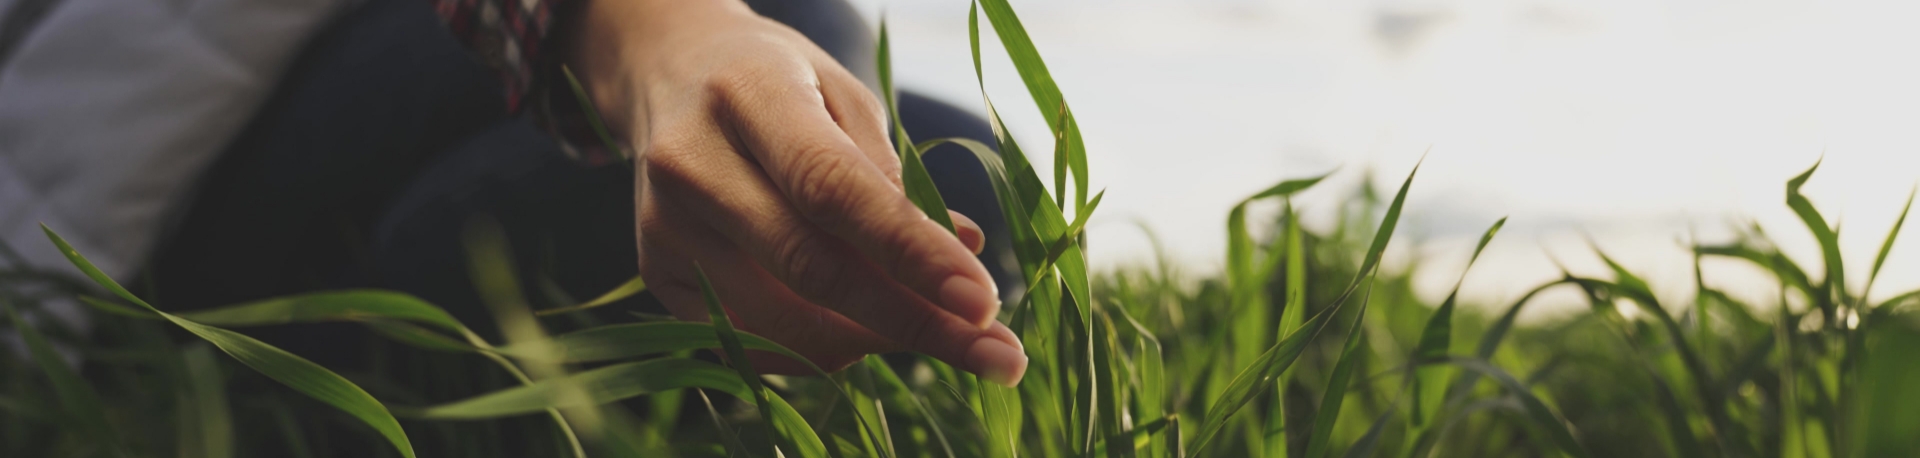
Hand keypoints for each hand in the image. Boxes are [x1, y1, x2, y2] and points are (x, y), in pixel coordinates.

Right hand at [567, 0, 1025, 384]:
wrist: (668, 73)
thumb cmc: (777, 81)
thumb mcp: (842, 93)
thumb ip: (892, 174)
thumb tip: (962, 256)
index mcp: (748, 97)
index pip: (834, 191)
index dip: (913, 254)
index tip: (984, 302)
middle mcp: (692, 165)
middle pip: (810, 269)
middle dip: (912, 321)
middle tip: (996, 354)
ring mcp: (665, 228)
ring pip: (783, 322)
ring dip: (874, 342)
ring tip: (935, 332)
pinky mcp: (656, 274)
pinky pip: (751, 340)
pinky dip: (820, 348)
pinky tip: (865, 330)